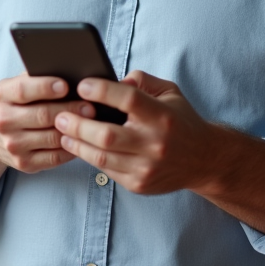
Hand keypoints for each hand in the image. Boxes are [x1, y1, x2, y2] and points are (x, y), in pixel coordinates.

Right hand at [0, 74, 93, 210]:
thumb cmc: (14, 103)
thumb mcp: (16, 85)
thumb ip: (37, 77)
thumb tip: (71, 71)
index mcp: (2, 95)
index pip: (23, 90)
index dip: (45, 87)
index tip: (66, 85)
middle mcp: (3, 121)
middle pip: (43, 115)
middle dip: (70, 110)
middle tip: (91, 106)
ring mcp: (13, 145)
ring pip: (52, 137)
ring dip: (75, 130)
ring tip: (92, 123)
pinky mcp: (24, 163)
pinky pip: (55, 157)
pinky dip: (71, 148)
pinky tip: (82, 139)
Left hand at [52, 69, 264, 236]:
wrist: (205, 160)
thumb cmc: (180, 119)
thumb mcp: (169, 92)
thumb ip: (141, 81)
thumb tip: (111, 81)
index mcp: (162, 116)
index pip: (129, 100)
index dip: (102, 91)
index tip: (82, 85)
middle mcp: (155, 144)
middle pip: (107, 134)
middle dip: (77, 124)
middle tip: (59, 114)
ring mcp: (146, 168)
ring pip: (101, 157)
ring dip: (76, 143)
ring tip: (61, 131)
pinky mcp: (139, 184)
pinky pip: (106, 170)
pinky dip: (89, 157)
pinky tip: (78, 146)